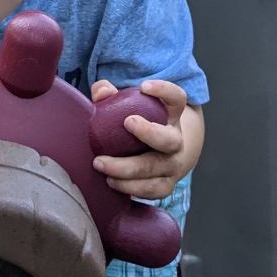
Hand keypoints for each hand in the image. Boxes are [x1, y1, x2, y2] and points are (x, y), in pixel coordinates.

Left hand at [89, 79, 204, 199]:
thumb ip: (110, 95)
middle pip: (170, 139)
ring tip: (100, 163)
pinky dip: (131, 187)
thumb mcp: (126, 106)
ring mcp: (173, 164)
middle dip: (149, 132)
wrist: (154, 154)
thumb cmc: (133, 125)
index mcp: (169, 115)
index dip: (165, 90)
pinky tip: (111, 181)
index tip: (144, 86)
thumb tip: (103, 92)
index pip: (177, 98)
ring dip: (127, 168)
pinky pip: (152, 190)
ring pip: (157, 168)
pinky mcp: (166, 185)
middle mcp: (176, 140)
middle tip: (127, 122)